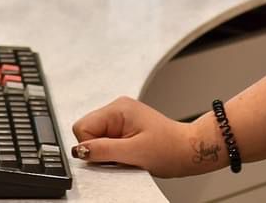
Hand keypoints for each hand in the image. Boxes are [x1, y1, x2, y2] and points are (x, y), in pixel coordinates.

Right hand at [71, 97, 219, 178]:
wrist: (187, 151)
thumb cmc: (168, 149)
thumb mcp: (133, 152)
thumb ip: (103, 150)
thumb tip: (79, 150)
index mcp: (118, 109)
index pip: (82, 126)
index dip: (91, 146)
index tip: (109, 155)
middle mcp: (117, 109)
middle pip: (87, 132)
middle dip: (99, 149)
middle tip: (121, 156)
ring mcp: (121, 118)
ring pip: (96, 138)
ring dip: (108, 152)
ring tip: (129, 154)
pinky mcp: (124, 128)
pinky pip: (106, 142)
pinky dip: (114, 152)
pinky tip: (129, 153)